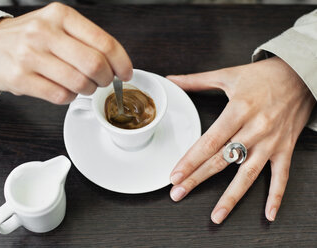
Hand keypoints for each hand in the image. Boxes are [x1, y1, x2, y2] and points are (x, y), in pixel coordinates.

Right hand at [0, 2, 132, 103]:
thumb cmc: (27, 38)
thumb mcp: (55, 25)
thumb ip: (84, 40)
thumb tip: (115, 63)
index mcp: (61, 16)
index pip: (104, 42)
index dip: (121, 62)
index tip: (125, 73)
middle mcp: (45, 32)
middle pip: (94, 64)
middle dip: (106, 79)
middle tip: (104, 82)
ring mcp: (30, 55)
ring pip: (79, 82)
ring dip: (87, 90)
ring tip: (83, 86)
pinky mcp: (20, 77)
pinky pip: (60, 95)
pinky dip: (69, 97)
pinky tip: (65, 90)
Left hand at [167, 57, 315, 223]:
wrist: (301, 74)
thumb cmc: (263, 76)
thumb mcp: (228, 74)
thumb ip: (196, 81)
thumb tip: (171, 80)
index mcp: (238, 110)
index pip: (210, 141)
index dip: (190, 160)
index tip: (175, 175)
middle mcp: (255, 129)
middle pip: (222, 160)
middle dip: (197, 179)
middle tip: (178, 194)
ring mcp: (271, 141)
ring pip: (248, 174)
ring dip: (231, 197)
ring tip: (216, 216)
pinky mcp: (285, 148)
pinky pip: (281, 176)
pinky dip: (276, 196)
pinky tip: (268, 214)